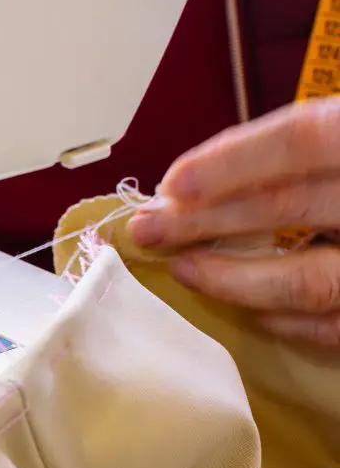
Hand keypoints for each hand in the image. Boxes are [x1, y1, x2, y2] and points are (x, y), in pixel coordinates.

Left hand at [127, 97, 339, 346]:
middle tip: (146, 228)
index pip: (306, 138)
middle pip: (291, 206)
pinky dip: (278, 318)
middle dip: (205, 219)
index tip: (172, 183)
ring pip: (307, 282)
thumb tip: (196, 184)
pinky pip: (331, 329)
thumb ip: (305, 154)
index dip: (234, 160)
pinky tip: (240, 304)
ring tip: (184, 267)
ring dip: (232, 278)